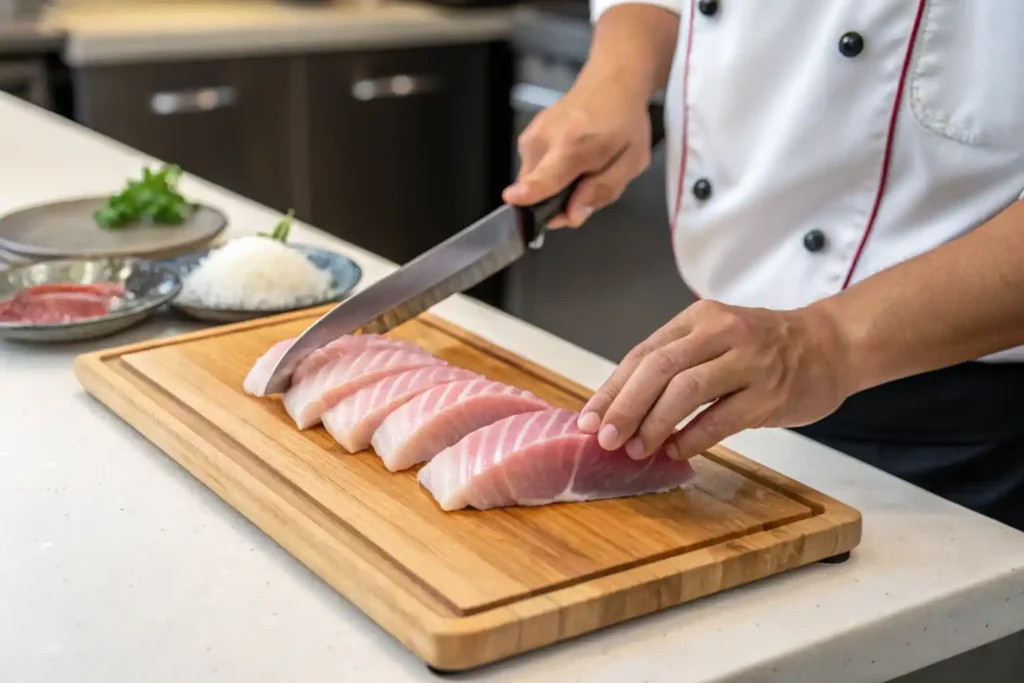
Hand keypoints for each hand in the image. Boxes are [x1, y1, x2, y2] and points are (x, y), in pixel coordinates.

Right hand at [502, 69, 652, 227]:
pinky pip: (533, 171)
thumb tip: (571, 216)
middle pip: (537, 189)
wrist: (610, 85)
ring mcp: (531, 136)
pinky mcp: (526, 137)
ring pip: (533, 182)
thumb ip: (602, 191)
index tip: (512, 199)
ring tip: (583, 170)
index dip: (528, 193)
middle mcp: (544, 139)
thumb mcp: (631, 163)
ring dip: (556, 188)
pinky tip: (571, 160)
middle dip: (558, 203)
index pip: (544, 176)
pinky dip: (550, 174)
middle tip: (587, 188)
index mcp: (573, 146)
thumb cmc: (625, 123)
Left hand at [576, 300, 854, 459]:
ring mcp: (749, 361)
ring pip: (687, 391)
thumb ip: (674, 366)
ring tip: (637, 449)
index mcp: (699, 318)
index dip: (612, 389)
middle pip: (659, 368)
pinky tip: (677, 450)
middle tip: (607, 439)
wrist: (831, 344)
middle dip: (626, 407)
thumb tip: (622, 409)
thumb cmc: (763, 348)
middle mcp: (722, 332)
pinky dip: (693, 437)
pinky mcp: (771, 392)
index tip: (589, 419)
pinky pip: (722, 418)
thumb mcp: (715, 339)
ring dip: (655, 424)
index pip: (643, 354)